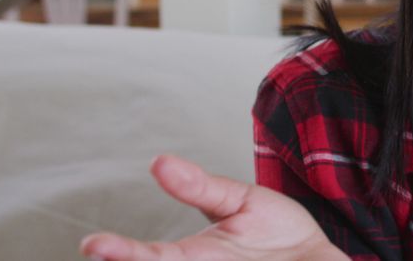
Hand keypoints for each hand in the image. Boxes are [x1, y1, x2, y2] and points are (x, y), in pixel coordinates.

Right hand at [79, 154, 347, 260]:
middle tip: (106, 254)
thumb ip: (202, 187)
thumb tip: (159, 161)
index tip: (93, 245)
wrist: (318, 260)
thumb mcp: (242, 201)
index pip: (148, 258)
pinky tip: (227, 256)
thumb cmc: (278, 233)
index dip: (119, 253)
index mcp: (191, 257)